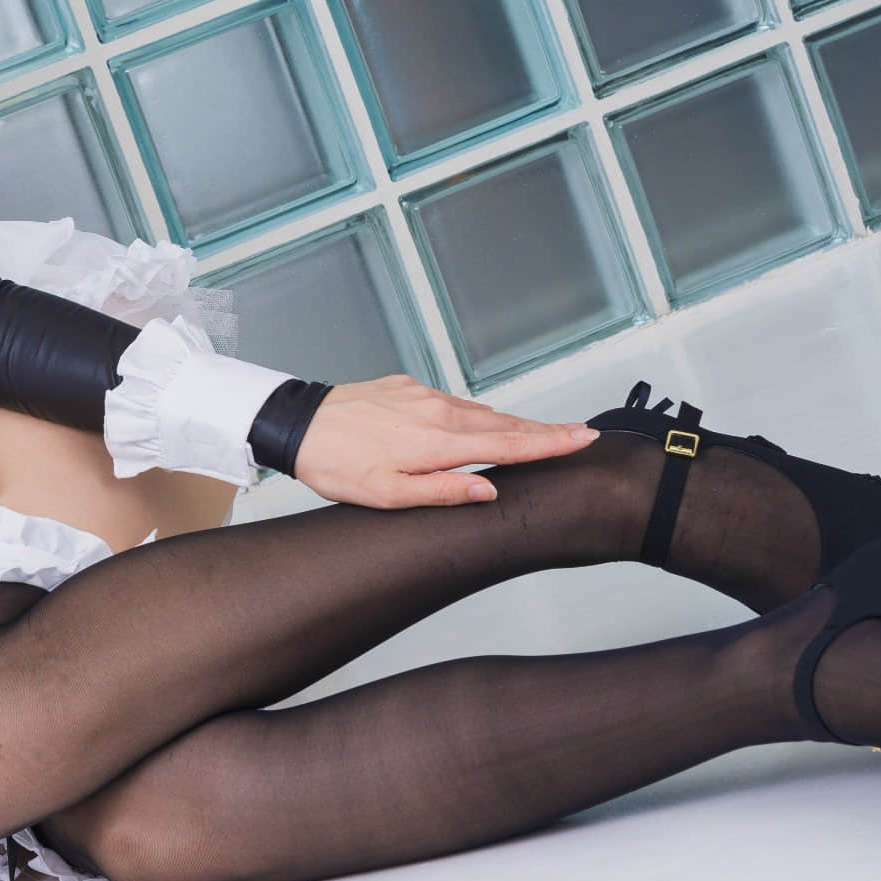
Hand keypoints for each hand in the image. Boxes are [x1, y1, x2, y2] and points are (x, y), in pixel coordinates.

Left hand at [289, 375, 594, 509]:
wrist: (297, 423)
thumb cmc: (336, 465)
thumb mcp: (387, 494)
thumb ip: (443, 491)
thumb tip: (490, 489)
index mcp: (437, 443)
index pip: (508, 443)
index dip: (550, 443)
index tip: (583, 438)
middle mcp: (436, 412)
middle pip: (502, 423)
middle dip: (542, 430)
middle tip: (578, 434)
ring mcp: (422, 395)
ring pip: (477, 412)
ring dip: (509, 422)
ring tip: (539, 433)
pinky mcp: (406, 386)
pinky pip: (451, 402)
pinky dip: (473, 414)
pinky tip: (479, 422)